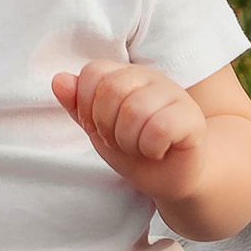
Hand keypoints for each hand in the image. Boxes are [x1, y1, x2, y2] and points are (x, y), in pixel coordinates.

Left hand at [53, 58, 207, 192]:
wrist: (173, 178)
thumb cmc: (136, 150)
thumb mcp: (99, 130)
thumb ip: (77, 105)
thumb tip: (58, 80)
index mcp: (125, 75)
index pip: (93, 72)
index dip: (87, 107)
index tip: (99, 128)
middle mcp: (151, 77)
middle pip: (111, 90)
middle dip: (107, 126)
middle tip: (120, 141)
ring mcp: (174, 94)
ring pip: (135, 110)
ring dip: (129, 141)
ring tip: (139, 147)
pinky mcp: (191, 118)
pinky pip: (160, 128)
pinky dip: (151, 148)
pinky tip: (157, 151)